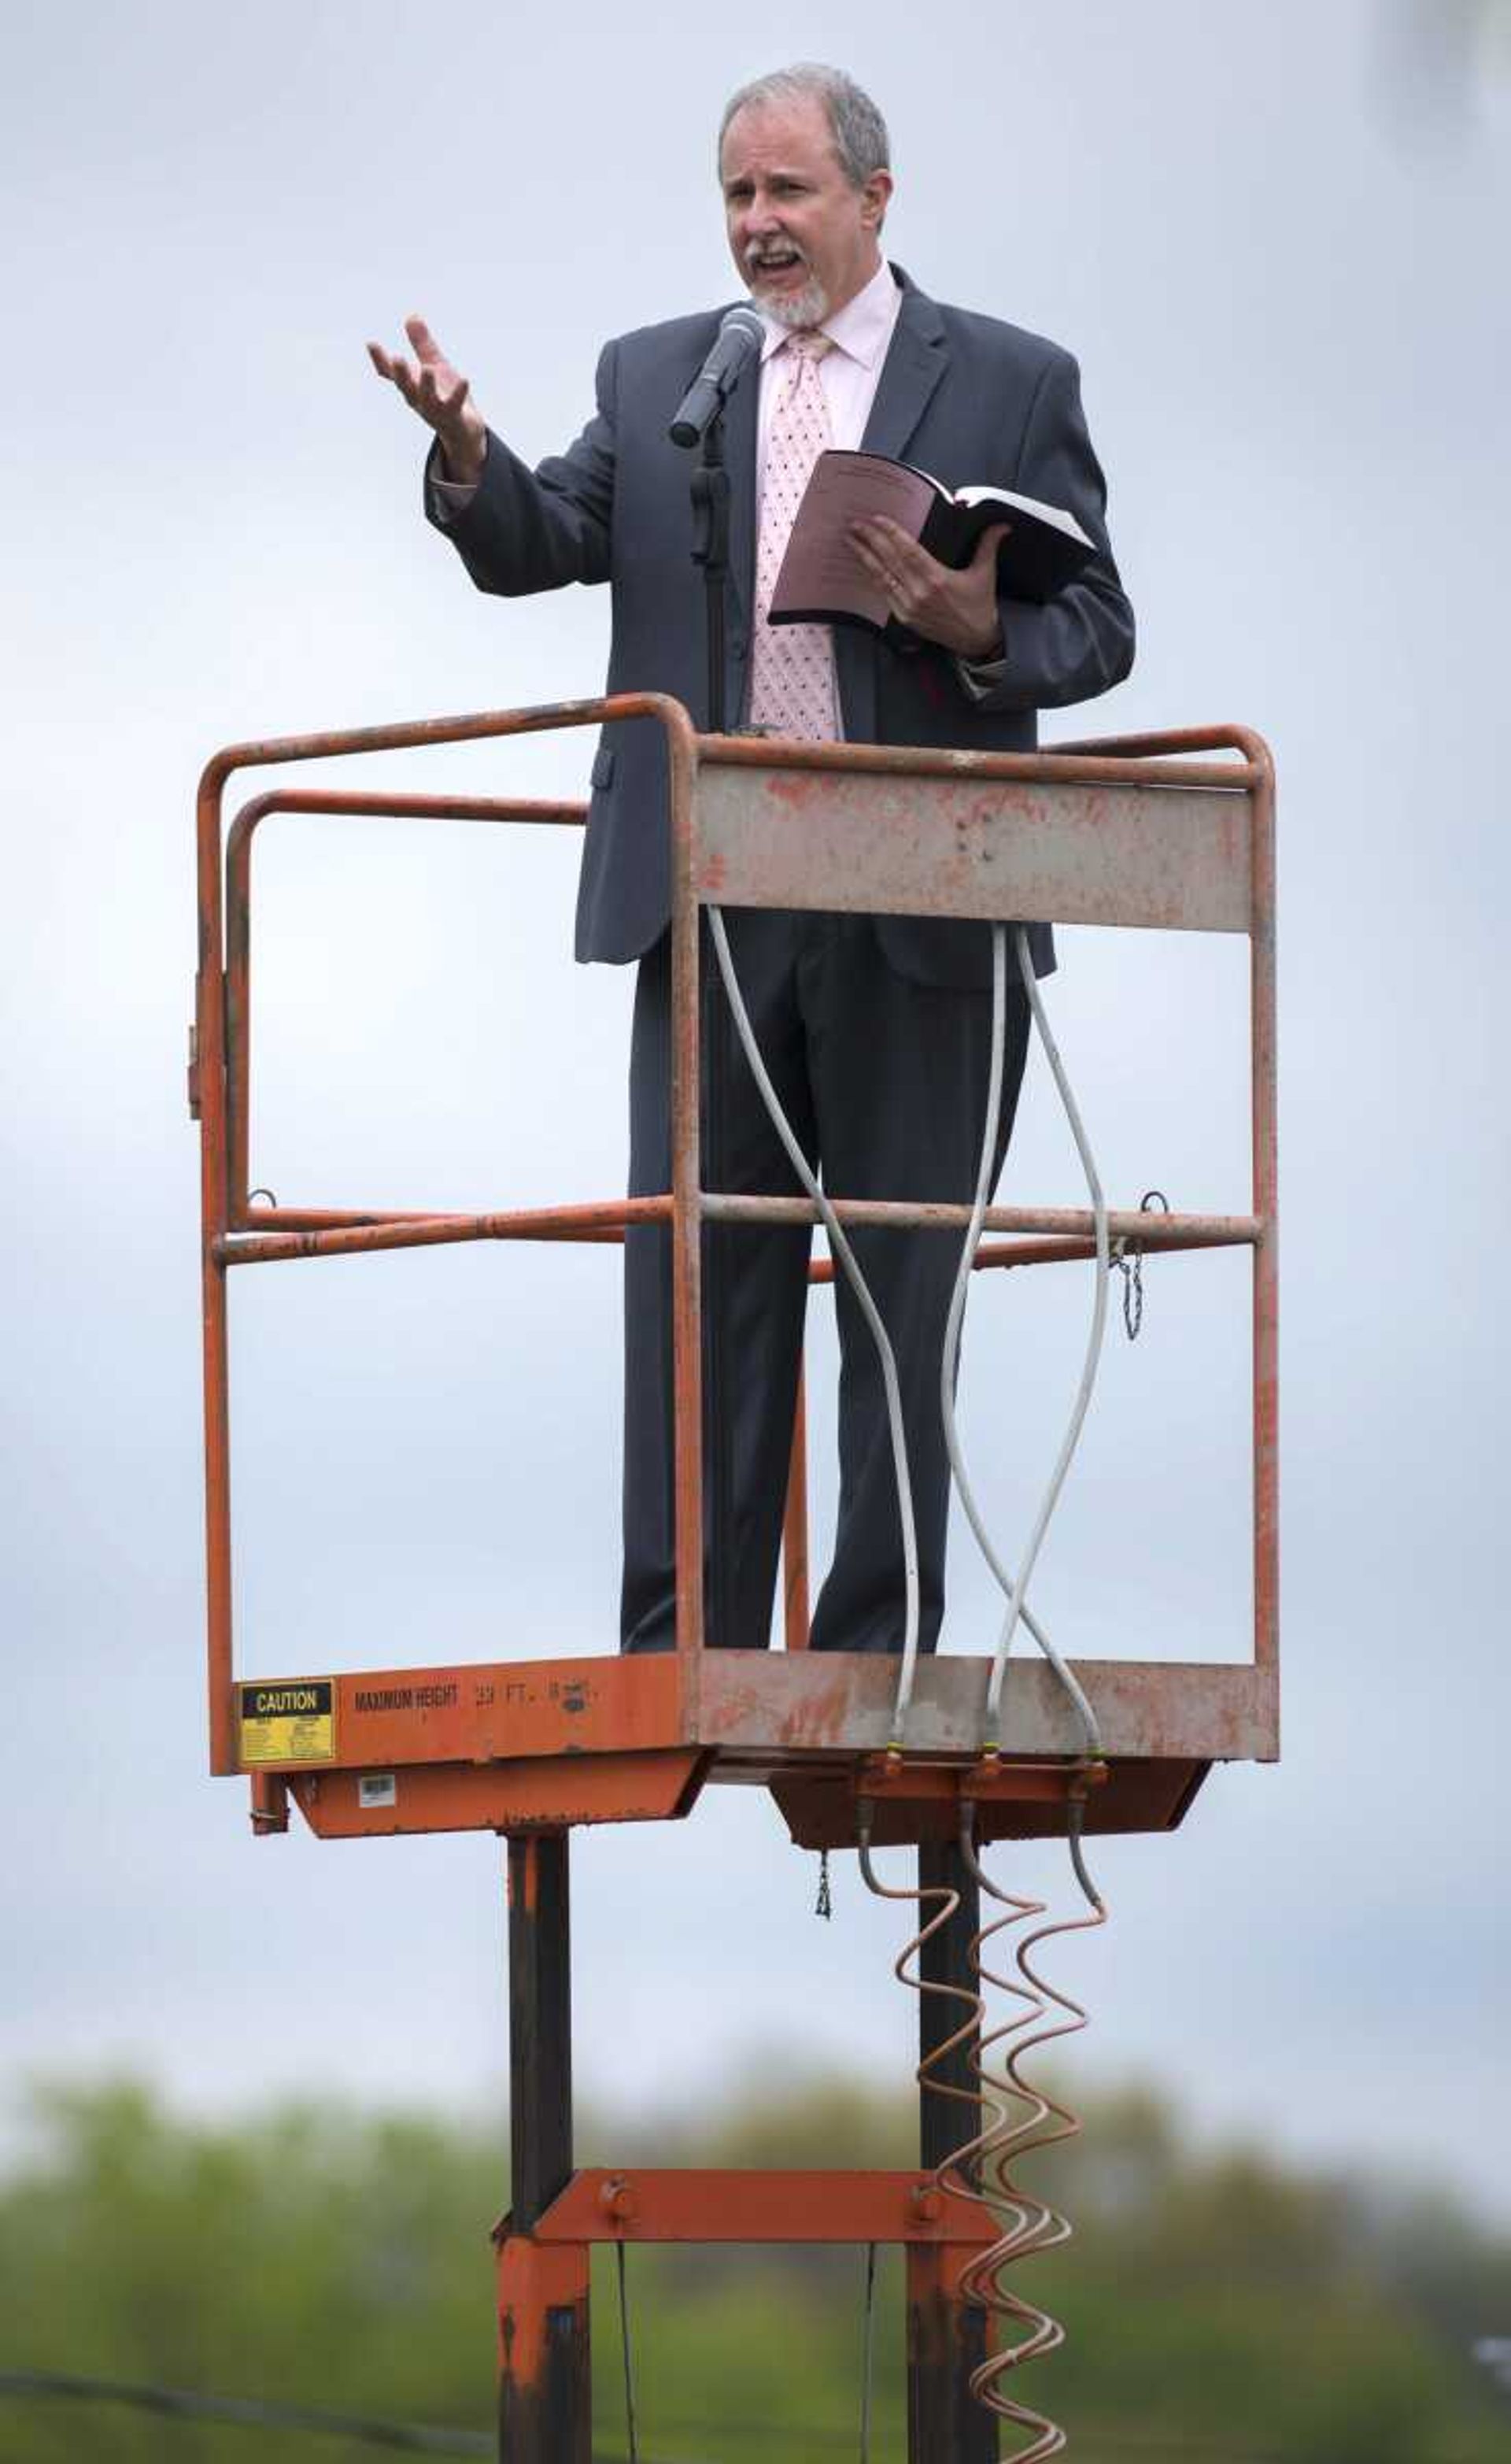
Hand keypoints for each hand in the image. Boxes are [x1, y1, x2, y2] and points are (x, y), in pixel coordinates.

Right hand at [367, 314, 487, 484]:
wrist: (464, 429)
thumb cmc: (445, 394)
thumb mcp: (434, 364)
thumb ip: (422, 343)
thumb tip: (412, 315)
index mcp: (410, 385)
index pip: (390, 373)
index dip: (380, 360)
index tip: (371, 343)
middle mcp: (418, 399)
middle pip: (406, 387)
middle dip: (401, 374)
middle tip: (397, 358)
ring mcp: (435, 410)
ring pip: (428, 399)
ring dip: (426, 385)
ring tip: (428, 369)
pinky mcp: (453, 416)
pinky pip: (455, 405)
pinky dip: (459, 394)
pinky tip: (465, 380)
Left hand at [848, 515, 1007, 658]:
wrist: (976, 640)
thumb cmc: (980, 606)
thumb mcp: (985, 573)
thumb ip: (988, 545)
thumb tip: (1001, 525)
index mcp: (937, 580)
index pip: (908, 551)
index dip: (892, 534)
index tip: (877, 519)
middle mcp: (920, 594)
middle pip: (889, 561)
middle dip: (870, 540)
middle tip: (854, 524)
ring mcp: (909, 607)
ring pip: (881, 577)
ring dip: (864, 557)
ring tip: (850, 541)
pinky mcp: (905, 617)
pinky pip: (884, 594)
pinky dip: (872, 577)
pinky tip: (863, 564)